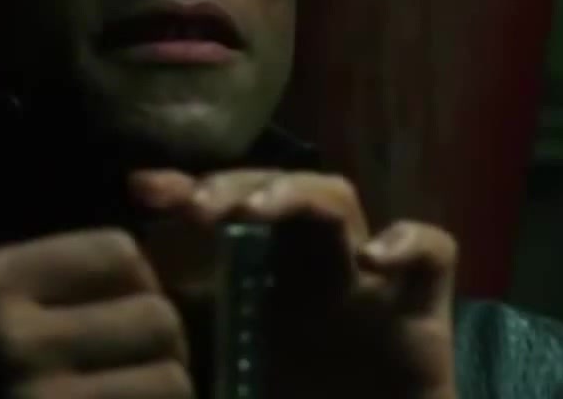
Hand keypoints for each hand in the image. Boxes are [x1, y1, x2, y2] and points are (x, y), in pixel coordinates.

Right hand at [0, 230, 192, 398]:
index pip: (120, 254)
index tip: (119, 318)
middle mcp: (15, 337)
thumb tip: (125, 245)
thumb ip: (17, 279)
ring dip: (160, 396)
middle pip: (158, 319)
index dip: (132, 287)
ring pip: (172, 382)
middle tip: (131, 373)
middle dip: (156, 349)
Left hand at [133, 169, 459, 398]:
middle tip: (200, 206)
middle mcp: (306, 276)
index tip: (144, 190)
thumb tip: (128, 299)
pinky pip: (433, 250)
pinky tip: (376, 259)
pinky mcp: (422, 316)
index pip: (221, 219)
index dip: (186, 192)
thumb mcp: (215, 384)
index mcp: (255, 289)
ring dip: (297, 194)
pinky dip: (409, 242)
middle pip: (278, 191)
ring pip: (340, 201)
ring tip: (257, 214)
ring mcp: (365, 290)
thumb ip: (179, 347)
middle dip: (239, 185)